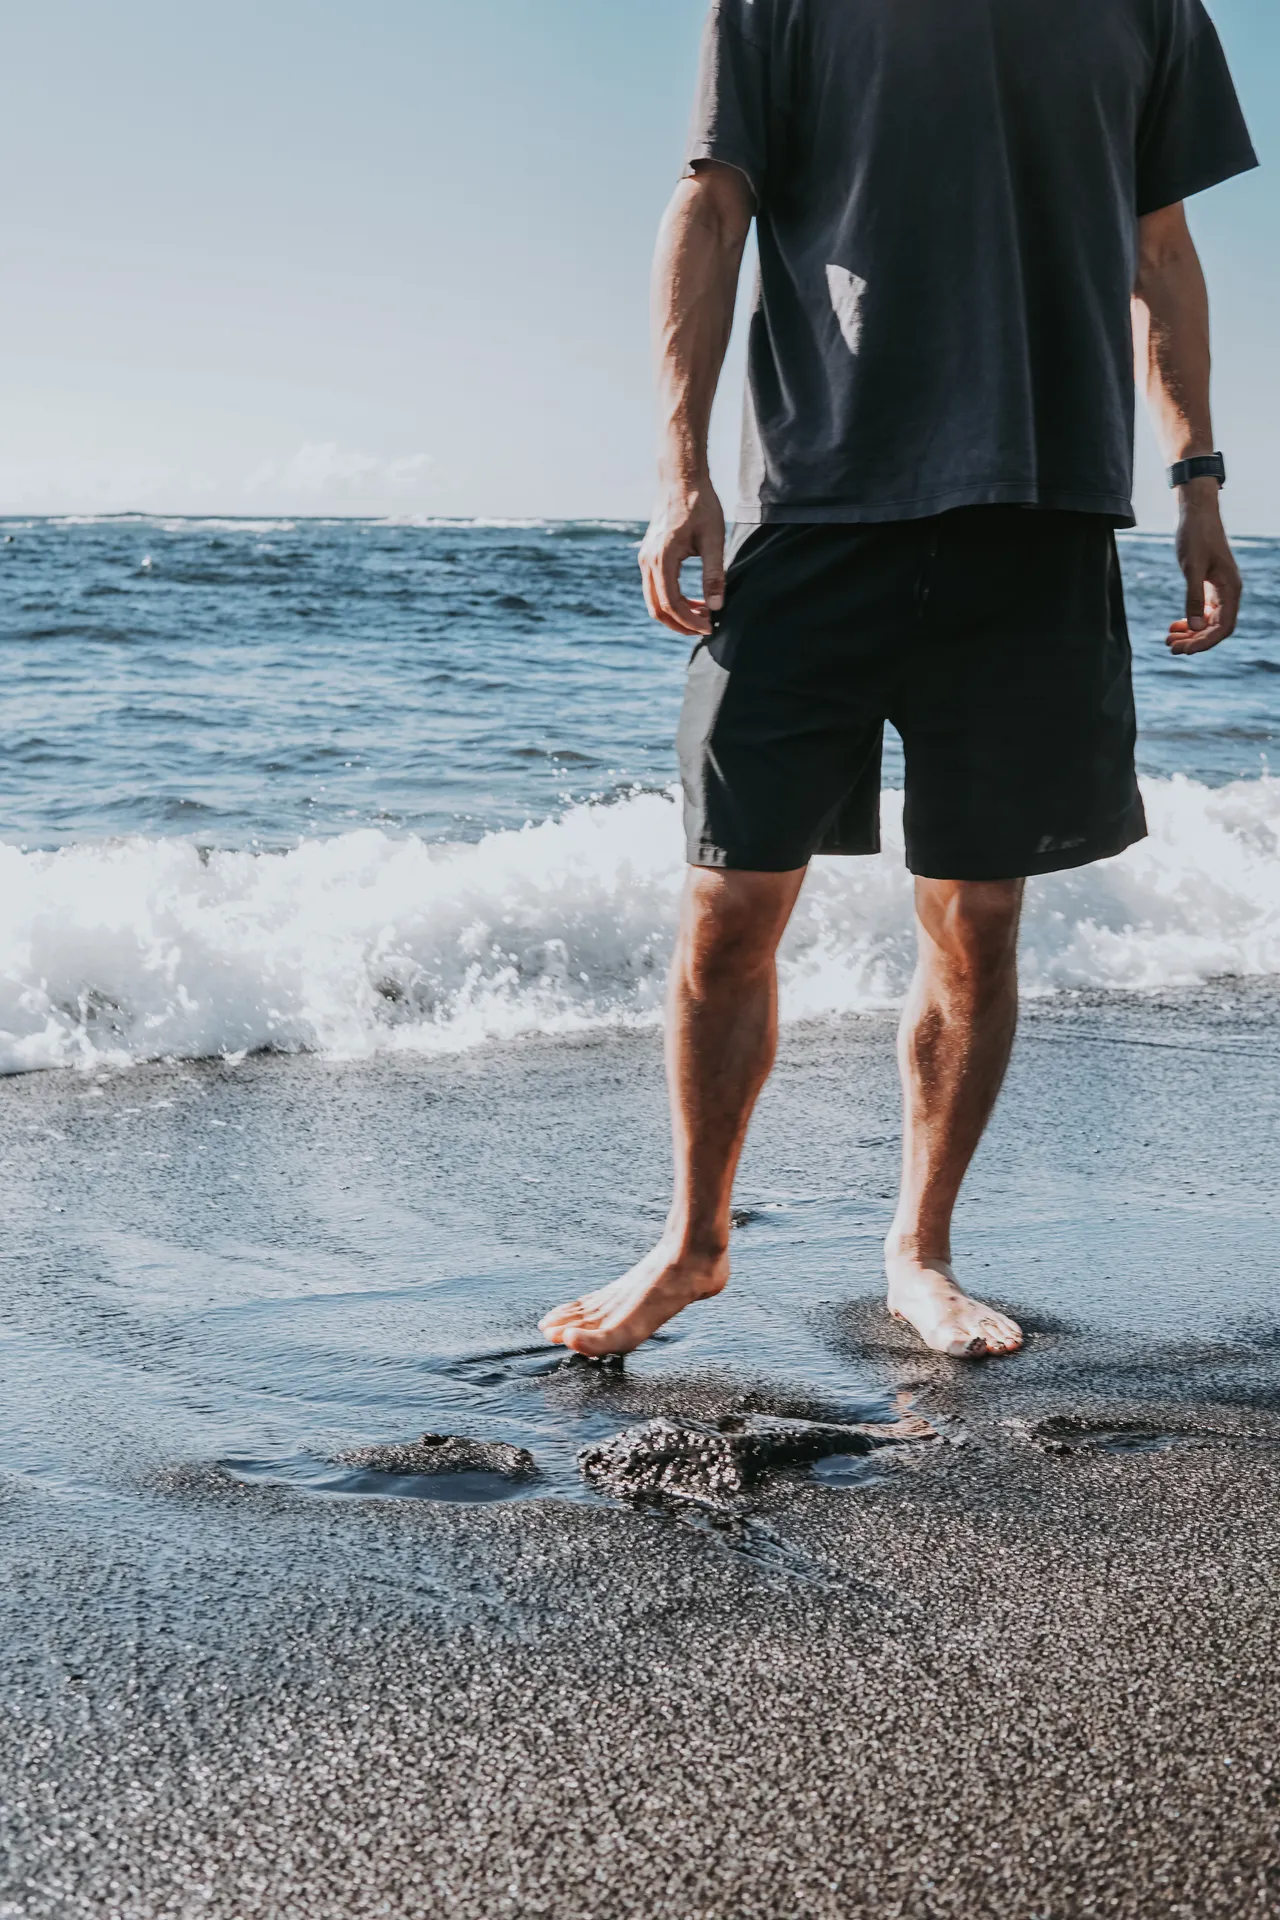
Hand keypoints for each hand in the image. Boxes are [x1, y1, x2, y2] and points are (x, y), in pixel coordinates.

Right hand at [639, 481, 725, 636]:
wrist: (681, 480)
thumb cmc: (700, 505)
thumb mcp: (713, 540)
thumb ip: (714, 574)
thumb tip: (717, 606)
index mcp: (662, 558)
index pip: (671, 603)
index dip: (689, 620)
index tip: (710, 626)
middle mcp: (647, 561)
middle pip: (657, 609)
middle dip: (680, 624)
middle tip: (705, 627)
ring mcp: (645, 560)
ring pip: (654, 602)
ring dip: (676, 614)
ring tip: (703, 614)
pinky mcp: (649, 557)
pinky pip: (655, 589)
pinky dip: (672, 602)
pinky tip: (694, 601)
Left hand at [1167, 482, 1241, 655]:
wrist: (1196, 513)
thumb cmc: (1196, 536)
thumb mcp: (1192, 567)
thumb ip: (1193, 598)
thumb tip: (1194, 628)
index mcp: (1231, 589)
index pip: (1223, 627)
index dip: (1205, 642)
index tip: (1185, 650)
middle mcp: (1228, 592)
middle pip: (1215, 628)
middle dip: (1194, 641)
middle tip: (1170, 647)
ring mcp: (1219, 590)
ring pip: (1207, 622)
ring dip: (1189, 633)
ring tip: (1168, 640)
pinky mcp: (1208, 586)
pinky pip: (1202, 612)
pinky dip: (1189, 621)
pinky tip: (1173, 626)